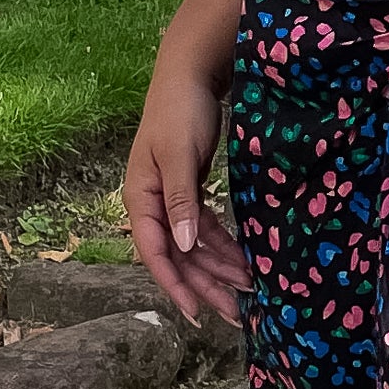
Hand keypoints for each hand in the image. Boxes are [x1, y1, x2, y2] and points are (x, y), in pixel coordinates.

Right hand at [124, 56, 250, 327]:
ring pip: (193, 247)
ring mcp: (172, 200)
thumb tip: (182, 247)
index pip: (156, 253)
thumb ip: (180, 200)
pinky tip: (243, 263)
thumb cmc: (180, 110)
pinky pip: (205, 229)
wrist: (191, 74)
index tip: (196, 312)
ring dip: (218, 269)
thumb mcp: (179, 154)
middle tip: (234, 314)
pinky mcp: (191, 192)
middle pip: (178, 257)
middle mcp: (153, 204)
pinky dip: (222, 246)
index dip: (175, 285)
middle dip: (205, 286)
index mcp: (140, 198)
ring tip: (248, 291)